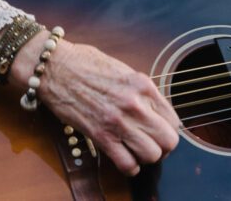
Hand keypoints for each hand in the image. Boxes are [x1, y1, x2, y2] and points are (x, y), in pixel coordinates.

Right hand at [14, 34, 180, 175]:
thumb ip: (141, 91)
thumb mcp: (124, 71)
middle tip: (153, 145)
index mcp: (143, 85)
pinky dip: (129, 167)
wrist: (56, 68)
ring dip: (147, 158)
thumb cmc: (86, 64)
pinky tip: (125, 160)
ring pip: (152, 155)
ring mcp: (119, 121)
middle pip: (169, 140)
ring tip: (138, 152)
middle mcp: (136, 104)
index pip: (174, 120)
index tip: (160, 132)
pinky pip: (126, 163)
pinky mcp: (100, 136)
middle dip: (164, 147)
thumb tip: (153, 109)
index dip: (169, 130)